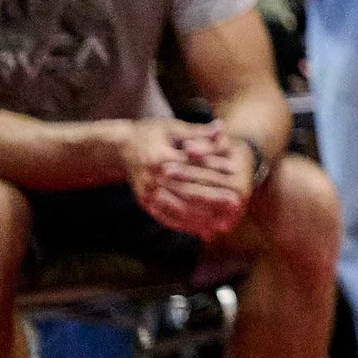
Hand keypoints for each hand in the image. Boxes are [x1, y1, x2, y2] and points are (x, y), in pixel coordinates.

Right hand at [123, 120, 248, 239]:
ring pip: (177, 209)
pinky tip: (199, 230)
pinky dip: (183, 225)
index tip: (236, 189)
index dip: (216, 181)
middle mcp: (152, 178)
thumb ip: (198, 132)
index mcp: (161, 158)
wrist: (121, 146)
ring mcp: (147, 192)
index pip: (194, 172)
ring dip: (199, 219)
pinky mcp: (144, 201)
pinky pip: (164, 216)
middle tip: (235, 208)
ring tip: (221, 224)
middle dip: (212, 203)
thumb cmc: (151, 133)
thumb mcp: (173, 127)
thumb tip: (222, 128)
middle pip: (187, 193)